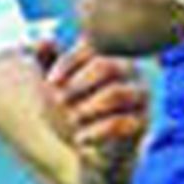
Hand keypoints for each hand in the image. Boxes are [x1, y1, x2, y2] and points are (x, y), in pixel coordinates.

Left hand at [35, 34, 148, 161]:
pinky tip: (80, 139)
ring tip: (72, 120)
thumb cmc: (73, 105)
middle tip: (59, 100)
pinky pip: (120, 123)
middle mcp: (129, 71)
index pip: (89, 49)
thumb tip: (43, 40)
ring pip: (116, 94)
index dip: (68, 63)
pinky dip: (95, 132)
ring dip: (86, 107)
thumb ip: (46, 59)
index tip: (50, 82)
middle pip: (105, 66)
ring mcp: (139, 97)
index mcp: (107, 54)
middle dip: (77, 84)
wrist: (91, 144)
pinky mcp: (140, 123)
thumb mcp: (56, 83)